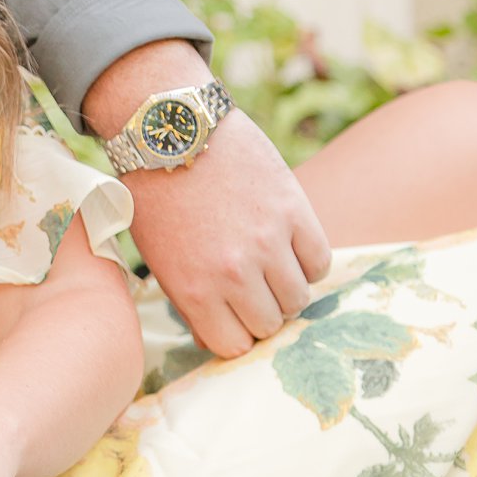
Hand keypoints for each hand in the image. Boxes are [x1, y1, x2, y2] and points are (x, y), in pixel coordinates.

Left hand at [126, 109, 330, 356]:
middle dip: (261, 311)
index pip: (235, 347)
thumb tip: (217, 340)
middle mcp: (233, 274)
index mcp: (193, 291)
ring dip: (286, 287)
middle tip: (251, 286)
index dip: (236, 333)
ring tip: (268, 263)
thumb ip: (190, 301)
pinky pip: (320, 261)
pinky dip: (308, 259)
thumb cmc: (156, 194)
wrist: (170, 130)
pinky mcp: (292, 210)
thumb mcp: (159, 257)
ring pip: (298, 298)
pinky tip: (289, 245)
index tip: (233, 316)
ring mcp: (267, 242)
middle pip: (270, 325)